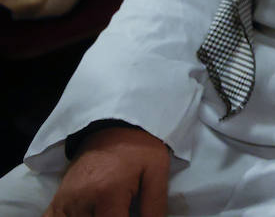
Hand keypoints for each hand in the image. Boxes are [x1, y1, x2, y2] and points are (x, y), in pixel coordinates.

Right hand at [44, 125, 169, 216]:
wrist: (112, 126)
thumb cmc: (137, 148)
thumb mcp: (157, 170)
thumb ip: (155, 204)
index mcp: (107, 193)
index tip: (131, 213)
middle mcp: (80, 200)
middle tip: (122, 206)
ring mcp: (65, 201)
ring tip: (108, 205)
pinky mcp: (57, 202)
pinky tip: (87, 212)